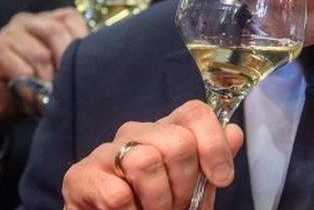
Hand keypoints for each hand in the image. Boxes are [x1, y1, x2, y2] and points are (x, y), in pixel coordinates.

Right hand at [0, 8, 86, 155]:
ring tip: (51, 100)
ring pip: (40, 55)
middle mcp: (26, 21)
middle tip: (69, 86)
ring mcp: (8, 34)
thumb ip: (73, 56)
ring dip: (48, 82)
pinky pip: (21, 70)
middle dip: (66, 62)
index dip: (81, 40)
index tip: (86, 67)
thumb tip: (104, 60)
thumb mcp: (58, 66)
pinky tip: (34, 101)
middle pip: (55, 31)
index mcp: (46, 19)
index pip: (70, 18)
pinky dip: (31, 89)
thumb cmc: (34, 83)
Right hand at [62, 100, 243, 209]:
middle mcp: (135, 133)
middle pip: (177, 141)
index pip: (194, 112)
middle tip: (176, 205)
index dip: (213, 143)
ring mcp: (104, 152)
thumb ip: (212, 164)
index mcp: (166, 132)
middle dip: (184, 183)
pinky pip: (116, 193)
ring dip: (156, 201)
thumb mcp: (193, 192)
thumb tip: (234, 131)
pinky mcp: (79, 176)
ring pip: (145, 161)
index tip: (221, 178)